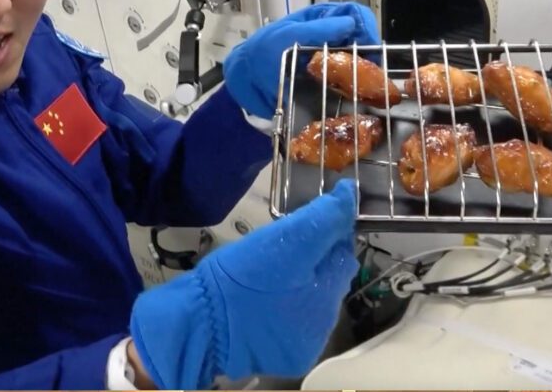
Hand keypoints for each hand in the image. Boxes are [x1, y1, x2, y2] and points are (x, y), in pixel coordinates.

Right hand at [129, 179, 358, 389]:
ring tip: (271, 278)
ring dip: (303, 288)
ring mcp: (308, 345)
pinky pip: (297, 326)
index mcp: (330, 292)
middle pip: (331, 280)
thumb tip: (350, 192)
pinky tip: (267, 304)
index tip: (301, 227)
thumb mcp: (285, 237)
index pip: (343, 252)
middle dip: (315, 262)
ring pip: (315, 302)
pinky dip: (288, 312)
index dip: (327, 234)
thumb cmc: (240, 276)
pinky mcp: (290, 359)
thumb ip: (323, 216)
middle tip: (281, 251)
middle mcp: (328, 324)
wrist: (201, 324)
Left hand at [224, 2, 379, 118]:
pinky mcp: (329, 82)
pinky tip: (356, 96)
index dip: (365, 27)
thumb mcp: (288, 35)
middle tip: (371, 71)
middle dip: (371, 53)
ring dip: (366, 73)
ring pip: (360, 61)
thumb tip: (350, 23)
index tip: (368, 46)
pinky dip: (356, 88)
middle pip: (363, 38)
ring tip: (366, 86)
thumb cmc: (262, 53)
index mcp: (322, 18)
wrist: (246, 82)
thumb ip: (318, 29)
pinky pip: (350, 82)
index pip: (354, 13)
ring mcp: (331, 60)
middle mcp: (331, 37)